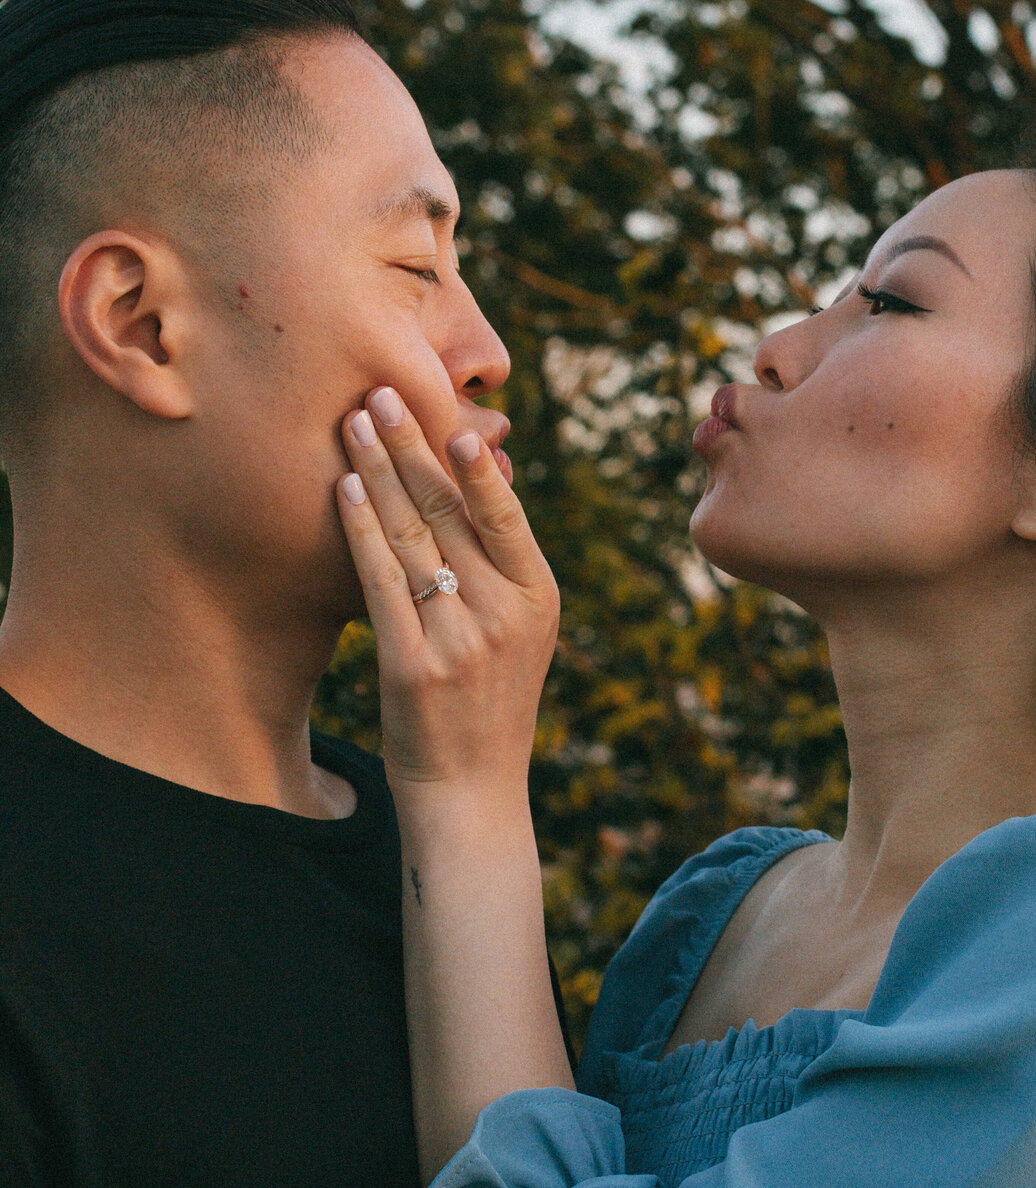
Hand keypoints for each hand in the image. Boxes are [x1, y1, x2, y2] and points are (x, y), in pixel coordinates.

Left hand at [336, 387, 559, 796]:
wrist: (472, 795)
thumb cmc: (489, 702)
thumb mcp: (517, 632)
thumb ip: (500, 565)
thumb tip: (476, 480)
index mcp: (538, 597)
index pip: (504, 513)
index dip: (474, 463)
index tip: (449, 415)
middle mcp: (502, 613)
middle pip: (448, 511)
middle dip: (411, 445)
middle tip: (381, 392)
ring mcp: (458, 639)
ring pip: (410, 535)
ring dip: (376, 470)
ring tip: (353, 423)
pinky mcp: (410, 665)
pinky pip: (380, 580)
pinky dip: (360, 529)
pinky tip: (344, 489)